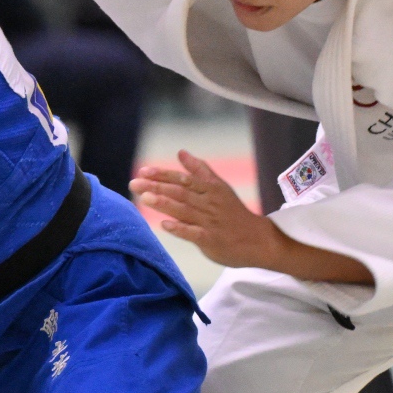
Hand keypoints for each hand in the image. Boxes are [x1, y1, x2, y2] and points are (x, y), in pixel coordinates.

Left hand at [130, 150, 281, 268]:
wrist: (259, 240)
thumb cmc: (234, 213)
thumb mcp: (220, 187)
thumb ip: (200, 170)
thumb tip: (181, 152)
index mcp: (210, 189)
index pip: (183, 179)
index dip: (162, 174)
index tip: (143, 171)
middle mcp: (209, 203)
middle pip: (180, 192)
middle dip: (156, 187)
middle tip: (134, 183)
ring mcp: (210, 222)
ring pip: (184, 210)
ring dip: (164, 204)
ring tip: (144, 198)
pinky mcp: (211, 240)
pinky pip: (193, 233)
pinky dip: (179, 228)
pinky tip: (164, 225)